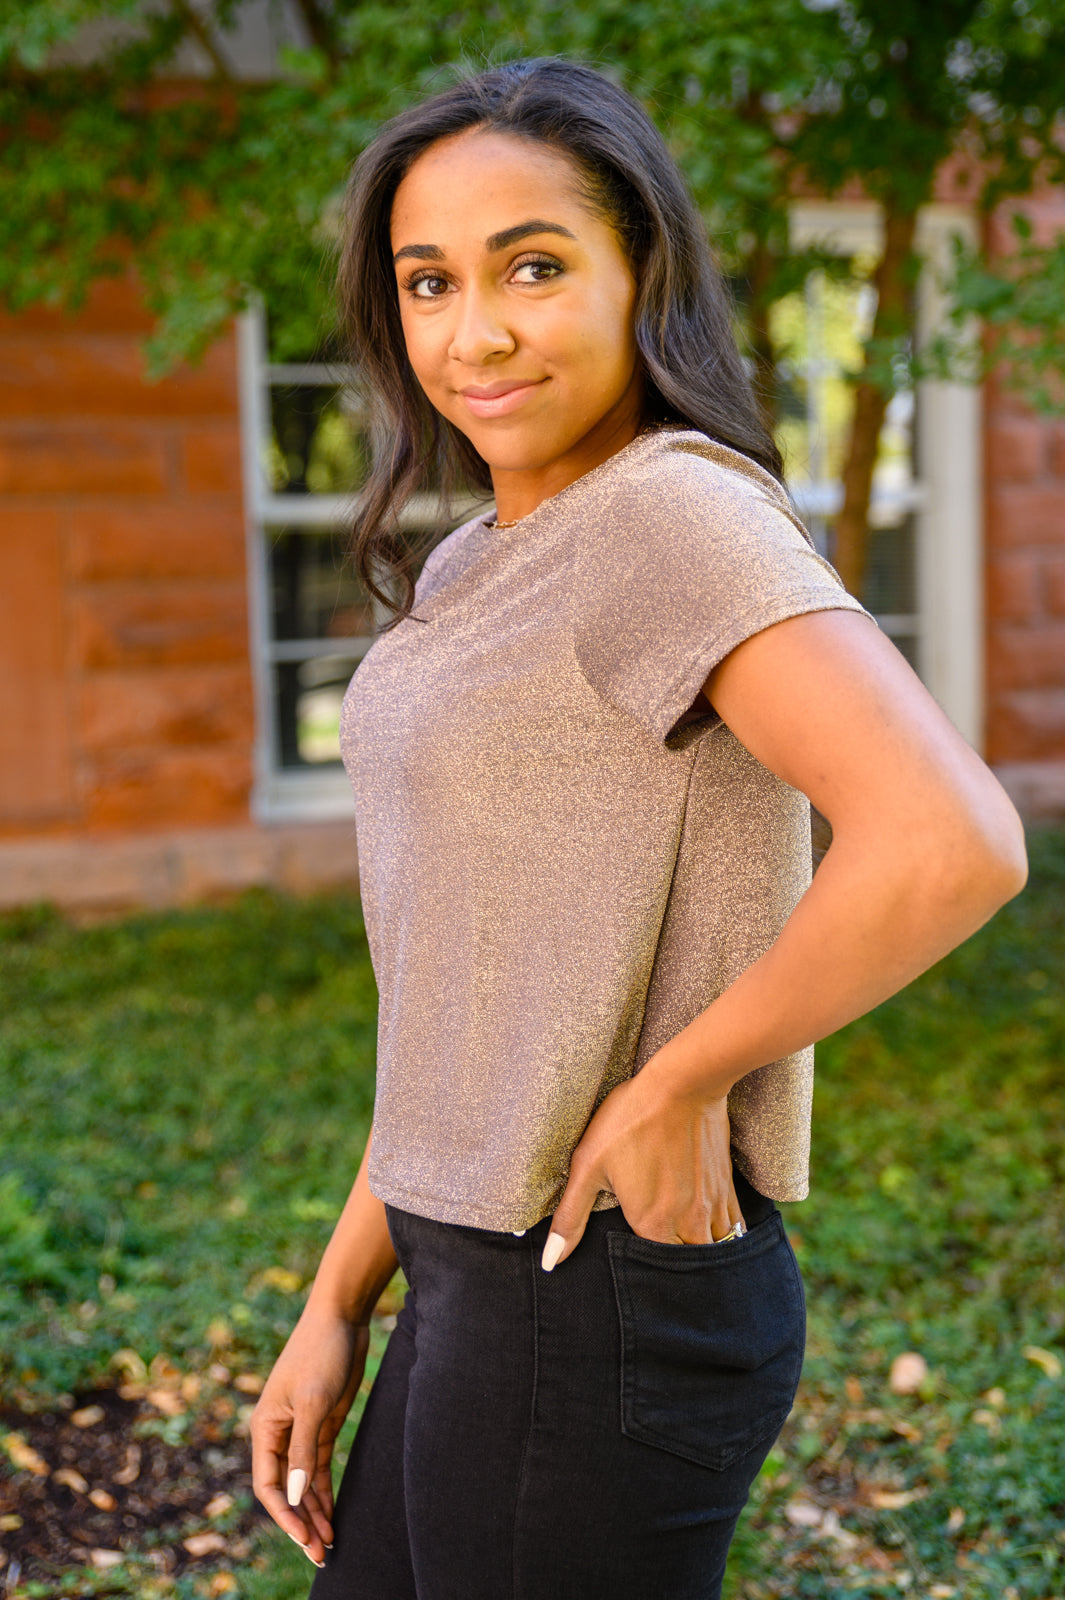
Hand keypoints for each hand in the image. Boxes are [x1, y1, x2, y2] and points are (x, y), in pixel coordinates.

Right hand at [250, 1306, 368, 1564]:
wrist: (342, 1317)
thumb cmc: (321, 1352)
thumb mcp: (313, 1402)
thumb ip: (303, 1450)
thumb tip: (293, 1496)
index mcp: (265, 1428)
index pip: (268, 1485)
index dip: (284, 1516)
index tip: (304, 1539)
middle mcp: (278, 1434)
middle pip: (286, 1490)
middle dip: (301, 1523)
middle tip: (321, 1555)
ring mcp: (300, 1431)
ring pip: (303, 1484)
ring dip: (314, 1513)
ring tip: (329, 1544)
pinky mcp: (322, 1425)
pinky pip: (319, 1469)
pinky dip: (325, 1493)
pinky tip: (332, 1516)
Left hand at [542, 1069, 742, 1267]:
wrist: (683, 1084)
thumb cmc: (631, 1120)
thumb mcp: (588, 1164)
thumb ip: (570, 1217)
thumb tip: (550, 1261)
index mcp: (653, 1224)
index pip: (653, 1273)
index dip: (643, 1277)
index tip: (634, 1271)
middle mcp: (689, 1223)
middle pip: (687, 1267)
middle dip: (674, 1275)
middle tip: (659, 1270)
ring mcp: (713, 1205)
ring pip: (714, 1250)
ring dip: (701, 1257)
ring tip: (687, 1254)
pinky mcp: (727, 1185)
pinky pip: (734, 1227)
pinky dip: (725, 1237)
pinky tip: (714, 1231)